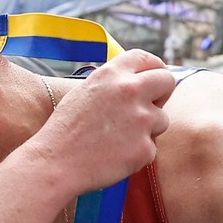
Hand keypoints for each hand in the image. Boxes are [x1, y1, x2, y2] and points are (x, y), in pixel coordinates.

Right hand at [25, 49, 176, 196]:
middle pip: (167, 81)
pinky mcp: (145, 147)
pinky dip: (137, 154)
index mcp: (113, 75)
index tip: (153, 81)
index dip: (154, 69)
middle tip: (150, 107)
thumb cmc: (65, 131)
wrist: (55, 163)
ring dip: (148, 129)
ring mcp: (141, 119)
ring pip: (162, 119)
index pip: (147, 59)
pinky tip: (114, 156)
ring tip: (118, 139)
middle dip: (162, 94)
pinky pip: (151, 148)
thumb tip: (135, 82)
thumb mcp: (84, 92)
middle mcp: (130, 91)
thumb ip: (112, 84)